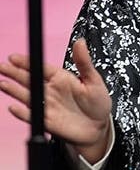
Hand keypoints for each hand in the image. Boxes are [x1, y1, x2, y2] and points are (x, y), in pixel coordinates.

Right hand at [0, 38, 112, 163]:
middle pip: (29, 80)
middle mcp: (51, 91)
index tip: (14, 57)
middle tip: (1, 66)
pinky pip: (32, 116)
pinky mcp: (47, 121)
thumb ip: (84, 62)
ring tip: (2, 83)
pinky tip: (13, 108)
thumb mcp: (94, 80)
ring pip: (27, 96)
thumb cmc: (98, 102)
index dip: (28, 63)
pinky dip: (23, 113)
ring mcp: (47, 106)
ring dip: (14, 90)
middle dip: (14, 73)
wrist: (99, 127)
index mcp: (62, 79)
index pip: (41, 68)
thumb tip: (80, 42)